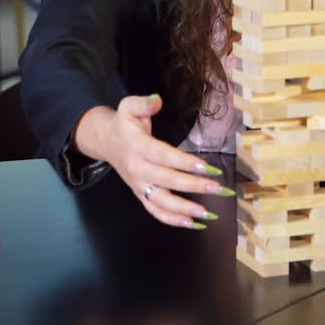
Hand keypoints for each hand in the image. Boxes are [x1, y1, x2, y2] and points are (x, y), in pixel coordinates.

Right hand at [75, 94, 231, 229]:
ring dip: (185, 209)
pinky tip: (195, 223)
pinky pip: (156, 212)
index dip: (184, 162)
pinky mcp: (141, 195)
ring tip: (208, 213)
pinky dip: (173, 220)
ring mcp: (139, 185)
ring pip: (161, 202)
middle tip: (218, 188)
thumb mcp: (129, 107)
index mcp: (138, 147)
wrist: (106, 142)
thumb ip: (143, 103)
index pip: (163, 156)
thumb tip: (156, 100)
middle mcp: (138, 169)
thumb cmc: (125, 124)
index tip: (207, 167)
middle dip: (193, 186)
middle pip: (167, 181)